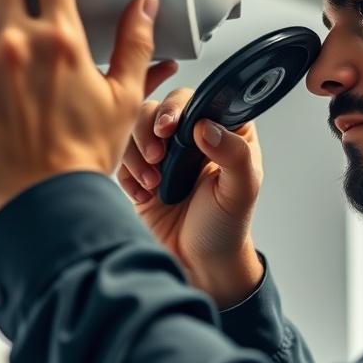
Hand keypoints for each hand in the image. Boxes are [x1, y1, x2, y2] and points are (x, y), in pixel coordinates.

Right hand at [118, 89, 263, 307]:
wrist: (199, 262)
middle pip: (160, 107)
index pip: (199, 100)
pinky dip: (127, 172)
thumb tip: (206, 127)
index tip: (170, 127)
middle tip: (156, 158)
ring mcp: (164, 151)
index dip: (180, 107)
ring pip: (136, 127)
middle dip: (150, 129)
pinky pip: (122, 155)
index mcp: (224, 130)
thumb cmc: (226, 226)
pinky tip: (143, 193)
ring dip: (137, 152)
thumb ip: (233, 155)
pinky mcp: (141, 170)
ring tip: (152, 182)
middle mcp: (192, 135)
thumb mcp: (240, 190)